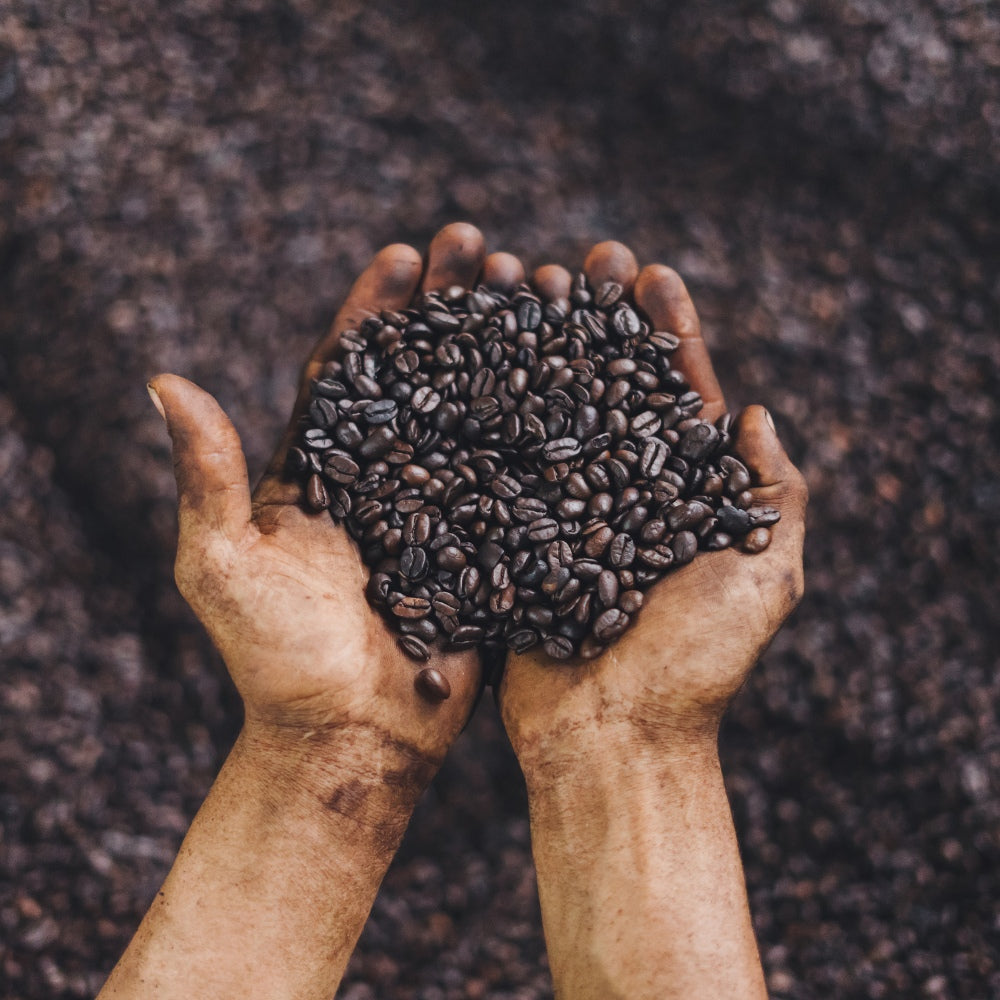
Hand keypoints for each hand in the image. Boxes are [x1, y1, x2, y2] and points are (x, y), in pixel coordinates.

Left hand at [148, 223, 522, 794]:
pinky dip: (540, 430)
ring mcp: (436, 510)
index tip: (402, 253)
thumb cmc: (274, 663)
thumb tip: (163, 381)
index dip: (371, 309)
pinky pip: (514, 478)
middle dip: (447, 309)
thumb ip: (206, 478)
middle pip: (418, 375)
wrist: (347, 742)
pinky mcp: (480, 547)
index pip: (344, 370)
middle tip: (482, 250)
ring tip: (535, 293)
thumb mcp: (223, 567)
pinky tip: (574, 384)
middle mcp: (380, 479)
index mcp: (316, 472)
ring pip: (473, 414)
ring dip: (501, 353)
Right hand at [500, 241, 808, 770]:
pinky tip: (465, 359)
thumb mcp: (763, 578)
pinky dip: (484, 414)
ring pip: (545, 415)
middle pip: (605, 389)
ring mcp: (560, 512)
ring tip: (515, 284)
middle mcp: (618, 494)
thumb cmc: (696, 667)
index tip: (647, 270)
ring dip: (534, 349)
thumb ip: (773, 496)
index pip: (675, 394)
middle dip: (592, 321)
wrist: (611, 740)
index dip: (664, 330)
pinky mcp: (510, 537)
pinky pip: (495, 466)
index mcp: (682, 496)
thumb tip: (756, 412)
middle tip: (574, 260)